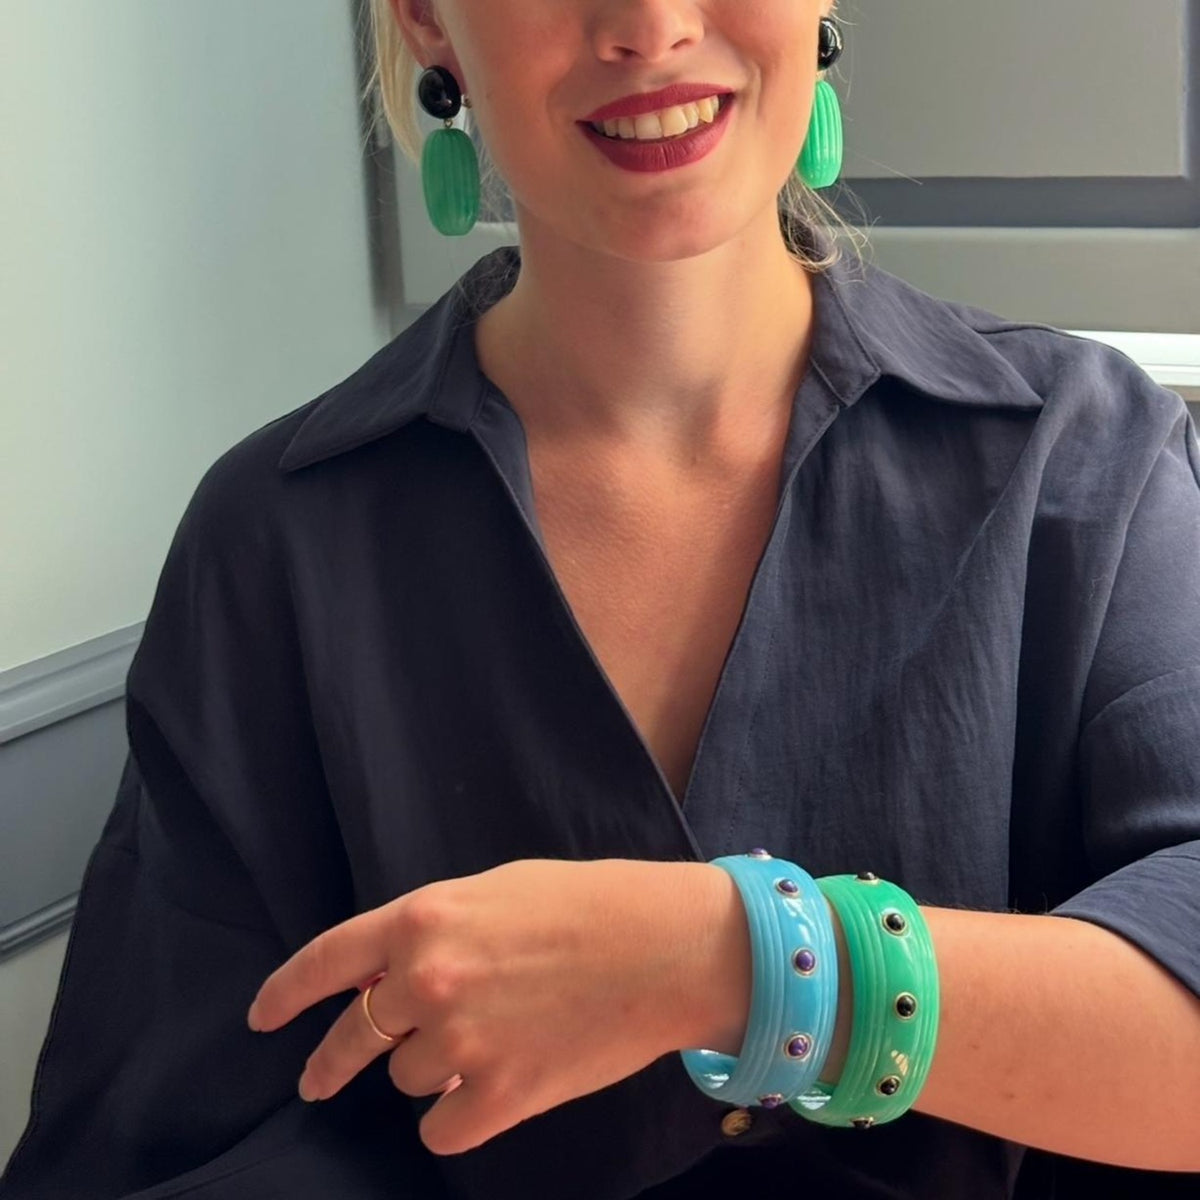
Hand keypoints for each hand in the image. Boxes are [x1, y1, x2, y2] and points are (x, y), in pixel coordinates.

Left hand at [246, 858, 740, 1154]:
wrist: (664, 946)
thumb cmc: (586, 904)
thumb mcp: (494, 892)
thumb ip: (429, 931)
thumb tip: (382, 978)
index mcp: (424, 919)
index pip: (326, 961)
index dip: (286, 993)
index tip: (263, 1018)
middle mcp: (429, 981)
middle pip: (352, 1038)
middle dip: (329, 1063)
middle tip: (318, 1079)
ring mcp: (462, 1042)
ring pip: (406, 1079)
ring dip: (431, 1069)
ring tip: (487, 1042)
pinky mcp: (502, 1095)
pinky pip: (442, 1129)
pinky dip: (458, 1116)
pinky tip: (488, 1093)